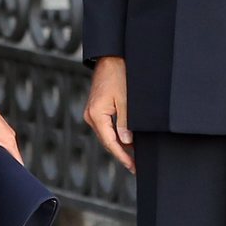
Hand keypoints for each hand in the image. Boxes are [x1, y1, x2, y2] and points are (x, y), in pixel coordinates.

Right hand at [83, 56, 134, 173]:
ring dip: (119, 146)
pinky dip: (116, 136)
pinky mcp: (96, 109)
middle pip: (107, 142)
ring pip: (106, 135)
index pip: (110, 143)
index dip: (122, 156)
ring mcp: (92, 113)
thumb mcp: (126, 100)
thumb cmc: (119, 75)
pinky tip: (126, 142)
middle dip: (121, 154)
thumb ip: (125, 123)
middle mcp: (90, 116)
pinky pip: (106, 127)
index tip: (133, 167)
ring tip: (133, 157)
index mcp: (96, 115)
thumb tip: (127, 142)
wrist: (110, 58)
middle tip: (135, 166)